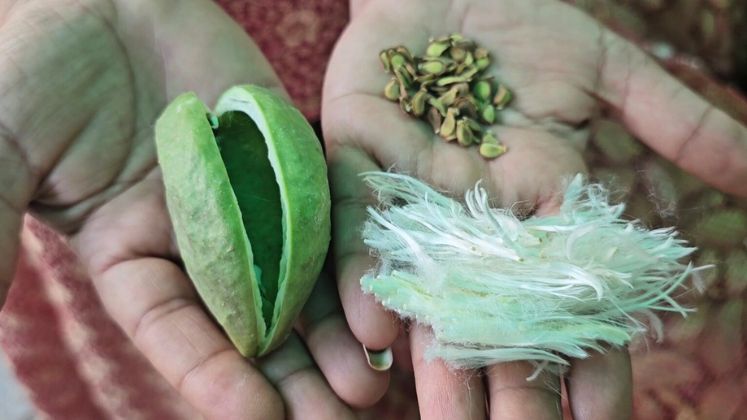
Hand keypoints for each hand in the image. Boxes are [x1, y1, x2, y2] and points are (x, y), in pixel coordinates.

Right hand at [0, 0, 386, 417]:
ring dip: (336, 333)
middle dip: (291, 376)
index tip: (255, 415)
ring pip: (300, 280)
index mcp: (127, 253)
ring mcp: (250, 201)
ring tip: (371, 382)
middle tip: (338, 419)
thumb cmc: (33, 67)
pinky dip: (354, 255)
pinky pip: (327, 212)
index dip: (211, 374)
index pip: (174, 330)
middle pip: (250, 322)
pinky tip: (384, 298)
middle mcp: (197, 240)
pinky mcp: (288, 162)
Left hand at [322, 0, 746, 417]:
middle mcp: (471, 217)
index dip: (584, 359)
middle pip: (492, 315)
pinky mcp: (358, 160)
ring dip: (435, 358)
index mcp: (534, 203)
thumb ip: (672, 121)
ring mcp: (412, 195)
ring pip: (422, 291)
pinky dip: (367, 276)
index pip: (563, 297)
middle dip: (507, 383)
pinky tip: (377, 334)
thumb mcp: (607, 69)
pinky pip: (360, 229)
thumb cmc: (521, 25)